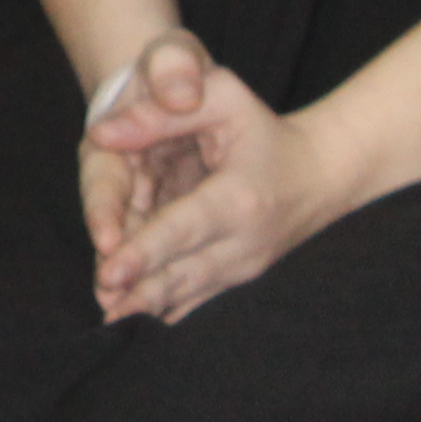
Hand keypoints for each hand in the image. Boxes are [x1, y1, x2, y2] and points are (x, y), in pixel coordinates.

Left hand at [87, 33, 356, 323]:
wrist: (321, 174)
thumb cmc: (262, 128)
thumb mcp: (221, 98)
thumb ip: (160, 113)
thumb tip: (101, 135)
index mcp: (238, 198)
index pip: (183, 228)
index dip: (144, 251)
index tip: (110, 270)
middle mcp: (243, 242)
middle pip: (181, 270)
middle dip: (138, 288)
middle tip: (99, 298)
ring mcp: (243, 266)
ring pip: (188, 292)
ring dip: (147, 307)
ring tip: (109, 319)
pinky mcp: (237, 277)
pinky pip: (198, 299)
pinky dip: (166, 311)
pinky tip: (135, 324)